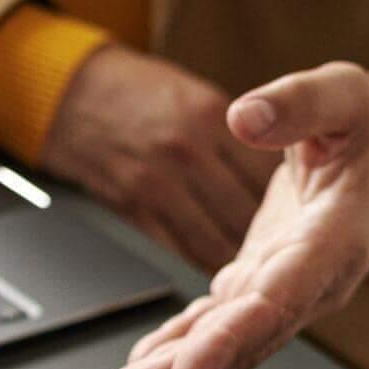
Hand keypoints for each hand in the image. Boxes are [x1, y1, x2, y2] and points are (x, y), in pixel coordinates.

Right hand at [41, 43, 281, 268]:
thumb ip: (237, 138)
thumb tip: (277, 182)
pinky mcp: (130, 207)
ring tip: (251, 277)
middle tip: (282, 260)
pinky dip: (196, 265)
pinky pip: (174, 250)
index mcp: (210, 117)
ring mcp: (156, 182)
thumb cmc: (139, 93)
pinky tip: (211, 275)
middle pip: (245, 213)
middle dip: (268, 241)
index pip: (266, 173)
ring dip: (234, 263)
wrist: (72, 91)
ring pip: (212, 241)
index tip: (296, 221)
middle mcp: (186, 151)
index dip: (288, 203)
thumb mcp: (196, 98)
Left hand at [103, 62, 368, 368]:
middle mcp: (309, 282)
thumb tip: (244, 118)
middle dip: (188, 368)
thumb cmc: (361, 134)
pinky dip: (175, 347)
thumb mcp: (345, 96)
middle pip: (248, 335)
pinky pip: (212, 325)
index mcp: (336, 238)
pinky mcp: (253, 290)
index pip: (284, 295)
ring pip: (225, 341)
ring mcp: (279, 292)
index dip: (236, 334)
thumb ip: (301, 103)